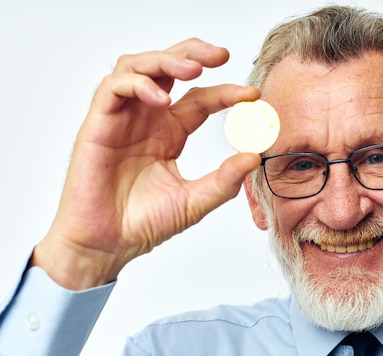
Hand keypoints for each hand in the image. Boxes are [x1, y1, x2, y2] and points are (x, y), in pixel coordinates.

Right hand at [32, 39, 260, 288]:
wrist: (108, 246)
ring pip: (138, 67)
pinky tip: (161, 99)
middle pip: (168, 68)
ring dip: (166, 60)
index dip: (226, 93)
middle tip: (222, 55)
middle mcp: (148, 119)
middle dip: (194, 53)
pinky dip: (138, 85)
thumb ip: (224, 180)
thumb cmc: (144, 223)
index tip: (253, 95)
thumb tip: (256, 156)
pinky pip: (114, 89)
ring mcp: (122, 119)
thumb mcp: (195, 201)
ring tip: (194, 70)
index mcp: (171, 133)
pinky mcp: (98, 125)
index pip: (201, 99)